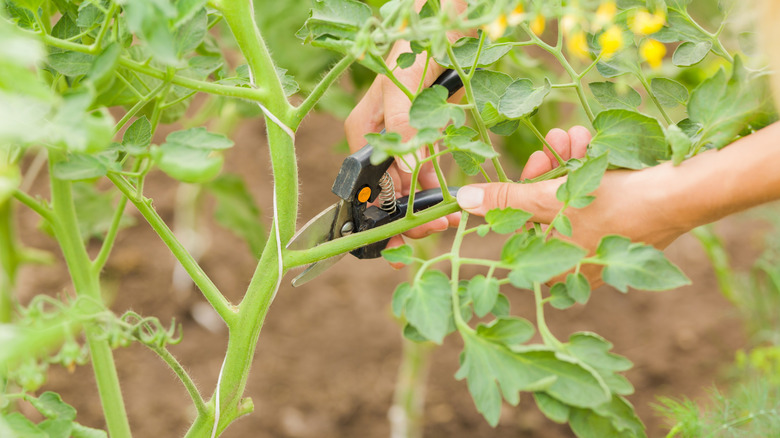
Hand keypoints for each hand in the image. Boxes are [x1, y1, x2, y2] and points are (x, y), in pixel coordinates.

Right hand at [345, 41, 462, 259]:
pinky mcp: (422, 136)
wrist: (442, 26)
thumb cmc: (416, 52)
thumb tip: (405, 172)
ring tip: (444, 221)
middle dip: (406, 214)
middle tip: (430, 230)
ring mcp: (400, 139)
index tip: (400, 233)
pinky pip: (426, 169)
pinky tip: (447, 200)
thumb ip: (403, 131)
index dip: (383, 212)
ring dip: (424, 205)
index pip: (367, 183)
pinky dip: (435, 187)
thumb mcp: (405, 91)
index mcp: (363, 132)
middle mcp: (377, 140)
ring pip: (408, 184)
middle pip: (387, 189)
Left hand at [456, 126, 688, 287]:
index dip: (518, 196)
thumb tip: (461, 202)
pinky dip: (589, 169)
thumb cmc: (613, 206)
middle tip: (552, 143)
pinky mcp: (619, 225)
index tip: (526, 168)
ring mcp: (599, 245)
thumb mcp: (551, 200)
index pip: (520, 231)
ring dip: (568, 162)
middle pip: (545, 211)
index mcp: (556, 268)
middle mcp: (576, 262)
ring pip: (569, 198)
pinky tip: (590, 141)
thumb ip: (505, 201)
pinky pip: (593, 196)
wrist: (680, 197)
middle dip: (547, 171)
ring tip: (574, 135)